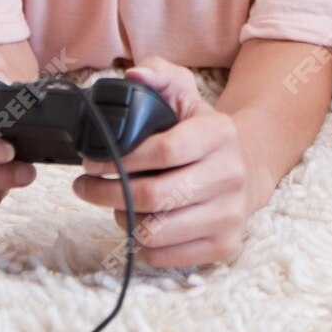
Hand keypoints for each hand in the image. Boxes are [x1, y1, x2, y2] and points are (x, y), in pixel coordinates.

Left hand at [70, 56, 254, 268]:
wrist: (246, 168)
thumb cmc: (201, 133)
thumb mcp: (183, 94)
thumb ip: (157, 74)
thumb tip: (133, 76)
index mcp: (220, 134)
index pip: (164, 151)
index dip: (121, 159)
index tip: (92, 161)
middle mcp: (231, 175)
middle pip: (154, 196)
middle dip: (107, 193)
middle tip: (85, 187)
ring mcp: (230, 214)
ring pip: (156, 232)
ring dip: (123, 219)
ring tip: (115, 204)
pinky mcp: (224, 245)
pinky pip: (165, 257)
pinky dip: (142, 245)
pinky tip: (138, 225)